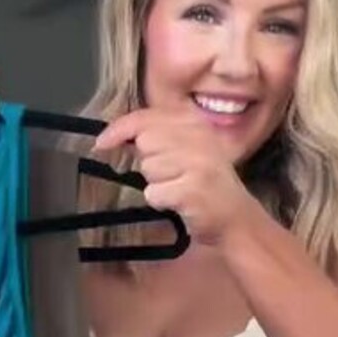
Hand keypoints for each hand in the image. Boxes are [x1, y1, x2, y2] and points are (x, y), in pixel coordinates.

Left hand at [91, 105, 255, 244]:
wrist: (235, 219)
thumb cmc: (204, 185)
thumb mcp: (187, 150)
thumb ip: (157, 138)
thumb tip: (116, 135)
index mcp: (195, 123)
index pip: (146, 117)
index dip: (119, 129)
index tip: (101, 143)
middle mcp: (198, 137)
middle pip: (146, 142)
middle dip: (149, 162)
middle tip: (172, 175)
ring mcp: (197, 162)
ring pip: (149, 168)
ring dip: (157, 184)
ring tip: (180, 189)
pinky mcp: (192, 189)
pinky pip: (154, 193)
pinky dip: (162, 202)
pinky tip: (181, 203)